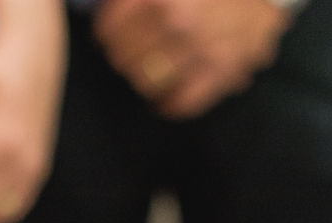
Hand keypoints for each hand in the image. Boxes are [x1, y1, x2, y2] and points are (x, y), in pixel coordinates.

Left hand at [93, 0, 289, 119]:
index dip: (107, 34)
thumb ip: (133, 0)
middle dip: (125, 55)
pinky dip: (170, 104)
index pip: (109, 30)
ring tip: (152, 69)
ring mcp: (201, 50)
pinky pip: (183, 102)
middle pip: (124, 58)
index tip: (112, 35)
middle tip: (135, 50)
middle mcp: (177, 21)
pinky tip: (165, 98)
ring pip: (147, 83)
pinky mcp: (224, 72)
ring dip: (145, 78)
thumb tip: (112, 9)